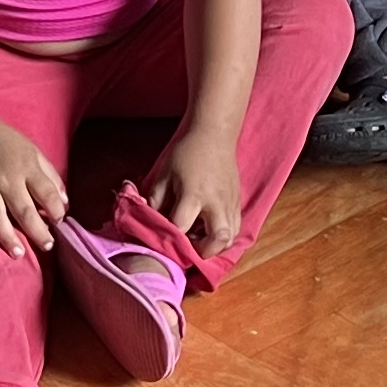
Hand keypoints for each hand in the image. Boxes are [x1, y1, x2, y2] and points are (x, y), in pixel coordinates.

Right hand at [0, 127, 68, 255]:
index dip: (56, 209)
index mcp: (27, 168)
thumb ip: (51, 177)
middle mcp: (6, 178)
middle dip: (37, 229)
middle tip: (47, 246)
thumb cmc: (8, 146)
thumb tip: (65, 204)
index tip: (60, 222)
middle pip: (23, 209)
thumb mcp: (35, 154)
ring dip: (6, 235)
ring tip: (17, 253)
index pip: (46, 192)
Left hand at [148, 125, 246, 253]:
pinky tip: (210, 229)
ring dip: (215, 246)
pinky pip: (236, 227)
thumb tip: (149, 221)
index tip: (163, 240)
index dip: (170, 238)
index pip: (181, 227)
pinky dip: (224, 235)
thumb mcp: (164, 174)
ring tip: (200, 240)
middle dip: (203, 252)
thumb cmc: (186, 152)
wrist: (214, 134)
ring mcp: (230, 203)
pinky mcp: (237, 201)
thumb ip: (155, 199)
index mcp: (194, 195)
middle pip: (218, 239)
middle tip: (190, 249)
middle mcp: (215, 203)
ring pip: (231, 237)